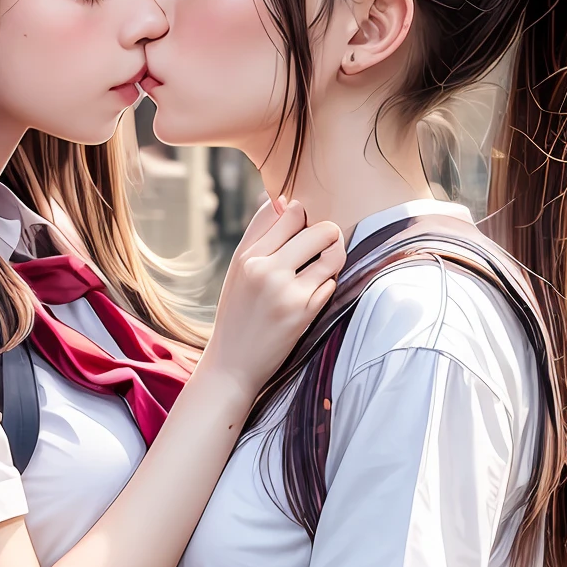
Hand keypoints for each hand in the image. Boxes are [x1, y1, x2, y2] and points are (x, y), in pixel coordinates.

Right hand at [200, 199, 344, 407]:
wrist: (232, 365)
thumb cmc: (237, 315)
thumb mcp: (237, 272)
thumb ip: (259, 236)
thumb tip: (285, 202)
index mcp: (247, 255)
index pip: (286, 210)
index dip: (301, 214)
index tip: (302, 229)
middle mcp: (264, 268)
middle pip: (314, 225)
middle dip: (326, 233)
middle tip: (322, 246)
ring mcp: (286, 290)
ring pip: (331, 252)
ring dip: (334, 256)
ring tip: (325, 265)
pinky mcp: (304, 312)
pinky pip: (332, 283)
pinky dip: (327, 286)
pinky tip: (313, 295)